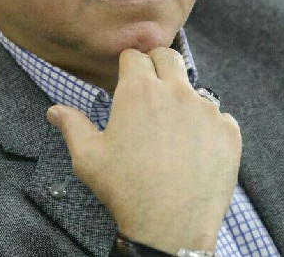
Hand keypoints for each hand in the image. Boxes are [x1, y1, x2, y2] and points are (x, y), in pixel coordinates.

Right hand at [47, 47, 241, 253]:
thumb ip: (72, 126)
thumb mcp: (88, 158)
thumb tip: (55, 111)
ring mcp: (207, 109)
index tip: (128, 78)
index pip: (135, 56)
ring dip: (183, 101)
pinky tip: (194, 151)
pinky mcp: (228, 131)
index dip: (129, 66)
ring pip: (195, 90)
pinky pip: (219, 117)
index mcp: (139, 91)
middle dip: (158, 65)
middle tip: (151, 88)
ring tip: (172, 132)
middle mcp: (176, 91)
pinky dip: (207, 127)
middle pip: (169, 57)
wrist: (170, 227)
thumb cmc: (125, 190)